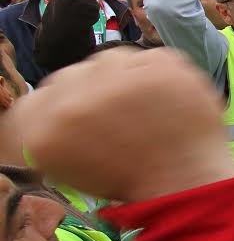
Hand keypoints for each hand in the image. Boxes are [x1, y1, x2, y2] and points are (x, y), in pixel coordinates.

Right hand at [10, 48, 233, 203]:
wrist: (186, 182)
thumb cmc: (129, 178)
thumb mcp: (68, 165)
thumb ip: (52, 126)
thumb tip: (57, 97)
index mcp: (43, 130)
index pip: (39, 97)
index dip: (66, 107)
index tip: (87, 120)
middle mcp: (73, 100)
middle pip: (74, 74)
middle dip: (95, 93)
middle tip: (121, 119)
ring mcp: (118, 78)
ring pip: (109, 60)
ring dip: (124, 79)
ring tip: (144, 111)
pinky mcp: (158, 64)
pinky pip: (148, 58)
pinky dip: (157, 76)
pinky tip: (165, 103)